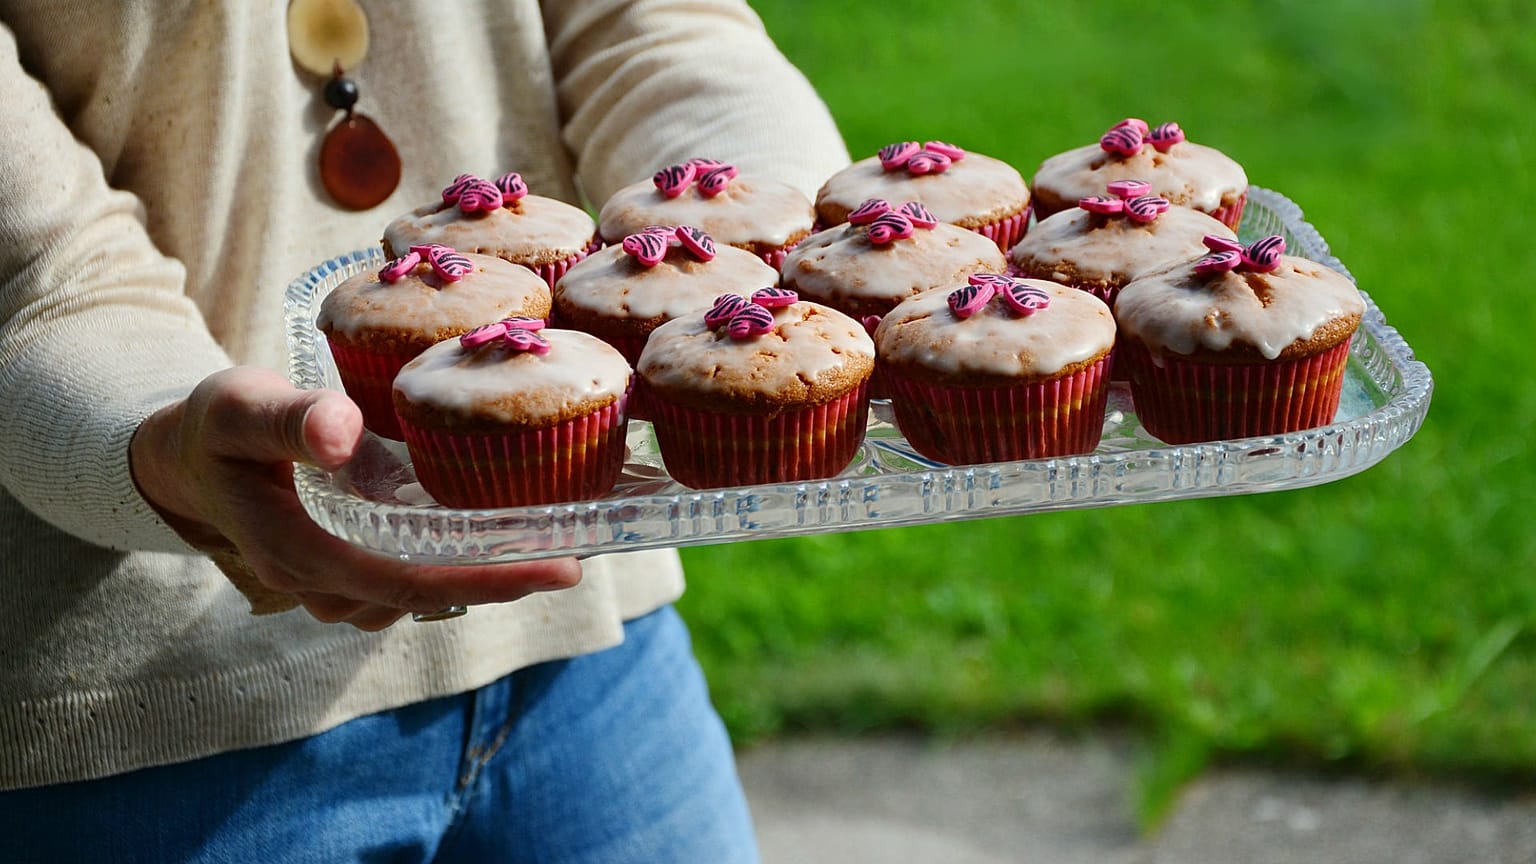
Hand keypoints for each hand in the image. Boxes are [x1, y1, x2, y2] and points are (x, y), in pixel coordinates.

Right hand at [129, 366, 580, 628]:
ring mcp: (336, 585)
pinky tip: (497, 533)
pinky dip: (456, 563)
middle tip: (574, 559)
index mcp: (300, 551)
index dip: (487, 580)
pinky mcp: (352, 569)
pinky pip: (413, 579)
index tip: (558, 569)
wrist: (189, 455)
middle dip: (503, 582)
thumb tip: (341, 436)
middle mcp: (322, 583)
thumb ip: (288, 421)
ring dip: (482, 576)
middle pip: (429, 597)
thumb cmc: (218, 426)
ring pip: (423, 596)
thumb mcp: (240, 408)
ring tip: (547, 543)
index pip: (408, 582)